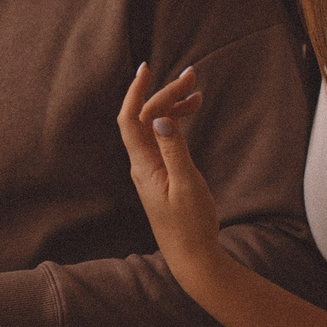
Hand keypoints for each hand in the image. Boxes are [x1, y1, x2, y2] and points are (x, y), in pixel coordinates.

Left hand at [118, 61, 223, 269]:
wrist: (193, 257)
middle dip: (165, 94)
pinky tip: (190, 113)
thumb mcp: (187, 186)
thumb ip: (175, 151)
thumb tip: (160, 118)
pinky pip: (163, 140)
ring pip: (155, 127)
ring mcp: (152, 169)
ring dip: (172, 107)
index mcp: (143, 166)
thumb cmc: (191, 226)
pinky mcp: (162, 174)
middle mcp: (142, 164)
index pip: (130, 120)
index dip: (135, 92)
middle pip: (145, 119)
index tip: (146, 69)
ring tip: (196, 92)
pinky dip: (175, 123)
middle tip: (192, 76)